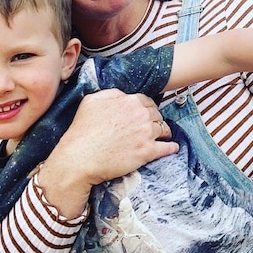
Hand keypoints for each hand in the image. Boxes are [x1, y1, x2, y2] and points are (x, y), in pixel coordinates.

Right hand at [37, 89, 177, 216]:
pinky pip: (167, 147)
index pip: (146, 101)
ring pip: (164, 129)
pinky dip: (171, 147)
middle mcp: (140, 114)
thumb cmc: (82, 132)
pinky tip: (172, 148)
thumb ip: (110, 94)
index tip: (144, 114)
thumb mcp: (91, 102)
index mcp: (128, 101)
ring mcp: (146, 133)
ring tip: (163, 136)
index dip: (145, 108)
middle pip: (156, 114)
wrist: (80, 158)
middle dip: (154, 120)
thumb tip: (120, 95)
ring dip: (164, 132)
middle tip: (151, 126)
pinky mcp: (148, 151)